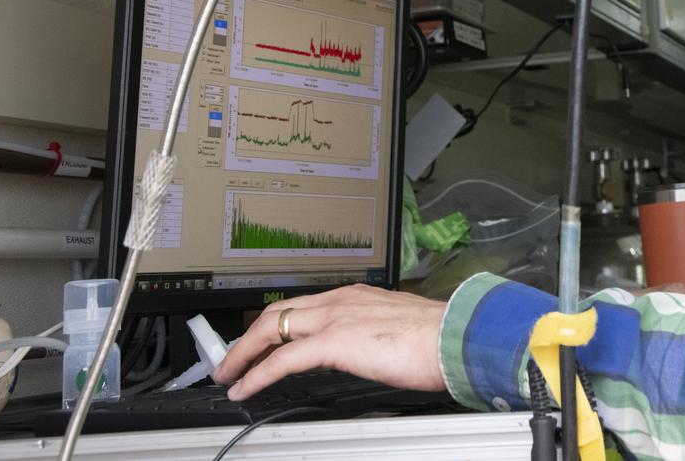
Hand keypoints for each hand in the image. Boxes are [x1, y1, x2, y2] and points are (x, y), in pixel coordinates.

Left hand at [213, 284, 447, 399]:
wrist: (455, 336)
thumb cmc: (440, 337)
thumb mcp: (398, 329)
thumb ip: (375, 335)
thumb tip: (369, 352)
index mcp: (357, 296)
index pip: (303, 306)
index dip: (275, 323)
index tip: (263, 340)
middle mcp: (341, 300)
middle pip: (277, 312)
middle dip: (248, 335)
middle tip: (232, 356)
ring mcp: (335, 318)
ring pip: (271, 328)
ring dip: (243, 353)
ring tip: (229, 374)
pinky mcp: (333, 342)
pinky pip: (282, 359)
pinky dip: (257, 374)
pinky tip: (245, 389)